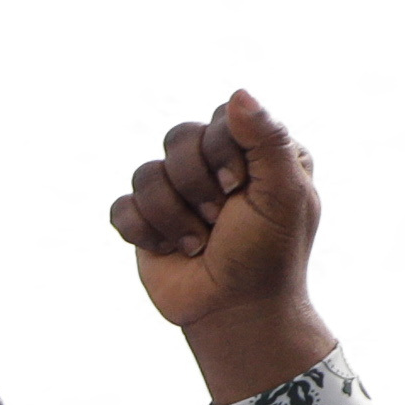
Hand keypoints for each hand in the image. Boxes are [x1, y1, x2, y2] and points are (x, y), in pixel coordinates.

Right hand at [109, 90, 333, 404]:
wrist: (234, 311)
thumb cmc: (267, 254)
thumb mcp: (282, 194)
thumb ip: (266, 139)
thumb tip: (238, 93)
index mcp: (252, 152)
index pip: (220, 119)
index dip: (221, 151)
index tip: (239, 188)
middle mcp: (212, 166)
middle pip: (177, 139)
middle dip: (196, 186)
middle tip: (219, 219)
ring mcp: (175, 193)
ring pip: (146, 174)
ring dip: (173, 216)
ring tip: (198, 243)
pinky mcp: (144, 222)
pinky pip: (121, 207)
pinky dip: (144, 232)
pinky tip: (169, 249)